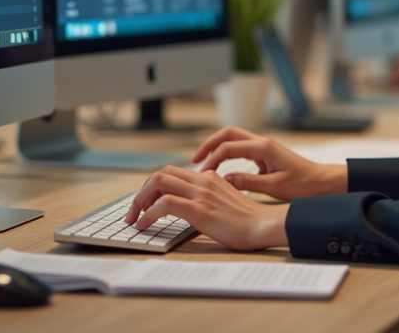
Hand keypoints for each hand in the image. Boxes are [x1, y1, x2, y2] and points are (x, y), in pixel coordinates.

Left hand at [122, 165, 288, 250]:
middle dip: (141, 192)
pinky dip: (147, 214)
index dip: (153, 186)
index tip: (146, 204)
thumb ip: (208, 198)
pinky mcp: (199, 210)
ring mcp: (200, 194)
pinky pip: (164, 205)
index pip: (172, 172)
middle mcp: (202, 180)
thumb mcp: (225, 201)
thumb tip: (189, 206)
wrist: (263, 225)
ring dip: (139, 201)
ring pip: (158, 183)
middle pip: (160, 174)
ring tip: (134, 218)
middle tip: (134, 211)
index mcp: (209, 177)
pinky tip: (144, 225)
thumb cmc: (248, 220)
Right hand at [192, 126, 347, 200]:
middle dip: (209, 144)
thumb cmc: (303, 185)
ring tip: (203, 163)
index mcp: (263, 147)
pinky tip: (221, 168)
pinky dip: (228, 154)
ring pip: (234, 139)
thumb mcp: (274, 186)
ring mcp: (263, 147)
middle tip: (195, 159)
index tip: (202, 174)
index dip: (212, 159)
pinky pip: (241, 149)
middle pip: (228, 134)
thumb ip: (247, 182)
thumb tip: (223, 180)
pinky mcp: (265, 154)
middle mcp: (262, 142)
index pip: (228, 147)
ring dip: (217, 148)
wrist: (322, 182)